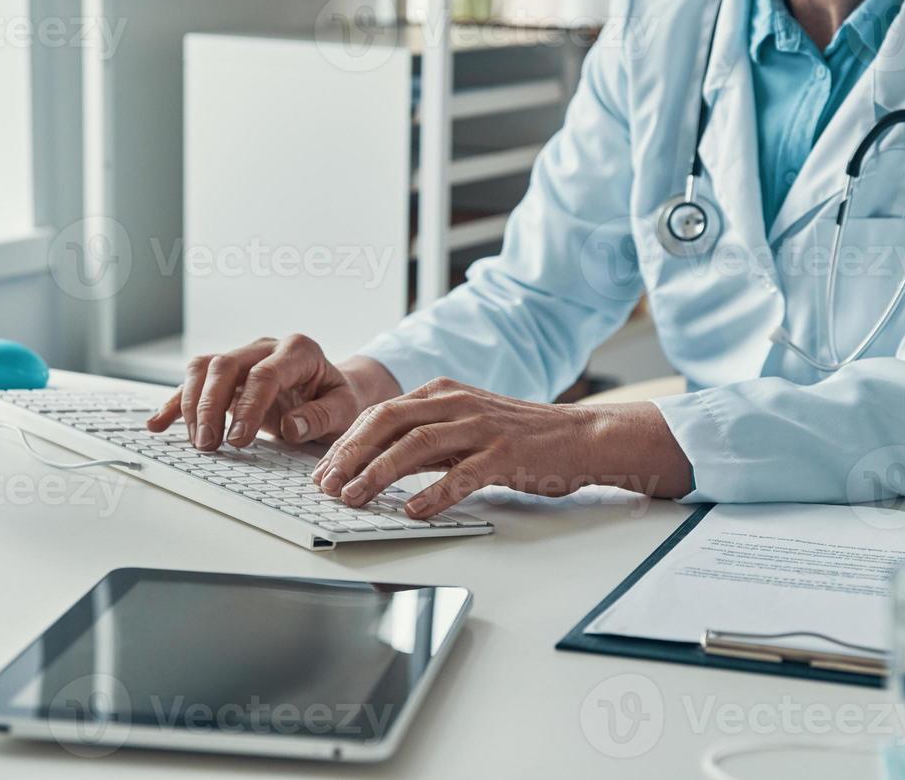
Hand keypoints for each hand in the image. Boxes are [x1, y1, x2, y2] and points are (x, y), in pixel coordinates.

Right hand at [146, 334, 400, 450]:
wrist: (332, 388)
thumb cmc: (339, 398)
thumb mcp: (346, 409)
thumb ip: (322, 416)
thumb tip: (292, 427)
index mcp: (298, 351)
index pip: (265, 373)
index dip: (249, 406)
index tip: (239, 440)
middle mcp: (265, 347)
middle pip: (225, 365)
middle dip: (211, 406)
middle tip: (208, 444)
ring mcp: (243, 358)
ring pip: (203, 368)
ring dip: (192, 405)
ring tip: (195, 442)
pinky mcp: (226, 374)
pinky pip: (194, 382)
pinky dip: (175, 403)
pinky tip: (159, 424)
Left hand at [311, 377, 691, 518]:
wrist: (582, 436)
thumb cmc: (521, 437)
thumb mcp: (466, 425)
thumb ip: (426, 437)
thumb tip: (377, 464)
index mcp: (442, 393)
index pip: (379, 413)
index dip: (346, 443)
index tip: (323, 472)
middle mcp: (457, 403)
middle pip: (388, 423)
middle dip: (350, 455)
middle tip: (326, 486)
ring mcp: (482, 427)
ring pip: (416, 446)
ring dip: (378, 474)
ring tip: (354, 499)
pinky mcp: (506, 454)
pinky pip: (462, 474)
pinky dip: (433, 494)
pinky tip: (413, 511)